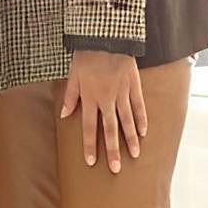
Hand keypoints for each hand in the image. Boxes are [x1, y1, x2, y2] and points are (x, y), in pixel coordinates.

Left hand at [60, 50, 145, 173]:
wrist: (105, 38)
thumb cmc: (85, 57)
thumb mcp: (72, 76)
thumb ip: (70, 97)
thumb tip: (64, 114)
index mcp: (89, 98)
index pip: (88, 127)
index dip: (89, 145)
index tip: (91, 162)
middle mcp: (106, 99)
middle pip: (110, 129)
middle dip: (112, 151)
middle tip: (116, 169)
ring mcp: (122, 94)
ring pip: (127, 121)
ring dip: (130, 140)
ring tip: (134, 155)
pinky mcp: (134, 86)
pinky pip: (139, 106)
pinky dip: (142, 120)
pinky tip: (144, 133)